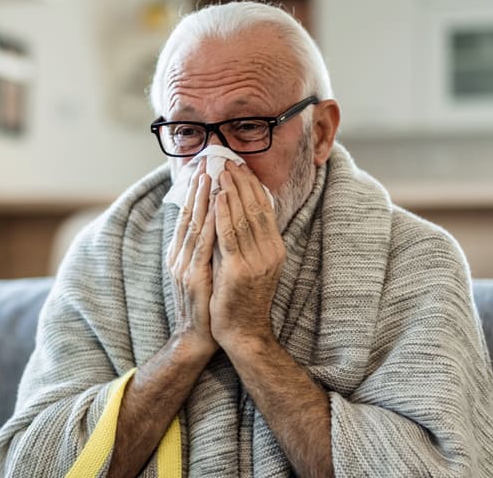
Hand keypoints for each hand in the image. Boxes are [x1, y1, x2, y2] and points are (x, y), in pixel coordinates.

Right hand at [166, 163, 218, 357]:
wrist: (197, 338)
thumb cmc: (204, 306)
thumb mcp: (201, 272)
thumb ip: (203, 251)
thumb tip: (213, 227)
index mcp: (180, 254)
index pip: (188, 217)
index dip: (195, 193)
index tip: (204, 169)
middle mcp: (179, 256)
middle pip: (189, 215)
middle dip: (198, 188)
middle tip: (206, 162)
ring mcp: (184, 266)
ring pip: (194, 225)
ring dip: (203, 199)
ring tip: (210, 176)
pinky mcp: (194, 277)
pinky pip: (204, 245)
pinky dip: (209, 223)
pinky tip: (216, 208)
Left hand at [211, 161, 284, 348]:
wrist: (243, 333)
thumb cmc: (241, 299)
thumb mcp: (250, 264)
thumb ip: (246, 241)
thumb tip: (234, 212)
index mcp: (274, 249)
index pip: (264, 209)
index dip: (252, 185)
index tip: (240, 166)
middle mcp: (270, 252)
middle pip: (256, 207)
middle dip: (241, 181)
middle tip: (229, 159)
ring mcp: (256, 261)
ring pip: (243, 217)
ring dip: (231, 190)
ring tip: (221, 170)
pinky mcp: (239, 270)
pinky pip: (230, 236)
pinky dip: (223, 214)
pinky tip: (217, 196)